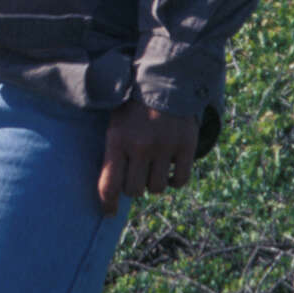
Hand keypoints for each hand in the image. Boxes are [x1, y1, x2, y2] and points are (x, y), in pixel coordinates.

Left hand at [97, 96, 198, 212]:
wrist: (164, 80)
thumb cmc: (134, 106)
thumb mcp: (115, 123)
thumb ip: (112, 154)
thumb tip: (110, 193)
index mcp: (117, 139)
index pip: (109, 185)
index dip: (108, 204)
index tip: (109, 212)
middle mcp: (140, 146)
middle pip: (134, 190)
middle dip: (134, 186)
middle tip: (136, 173)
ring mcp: (164, 146)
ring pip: (157, 188)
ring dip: (154, 182)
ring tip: (153, 165)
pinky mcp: (185, 146)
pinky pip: (180, 180)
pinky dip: (175, 179)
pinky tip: (171, 168)